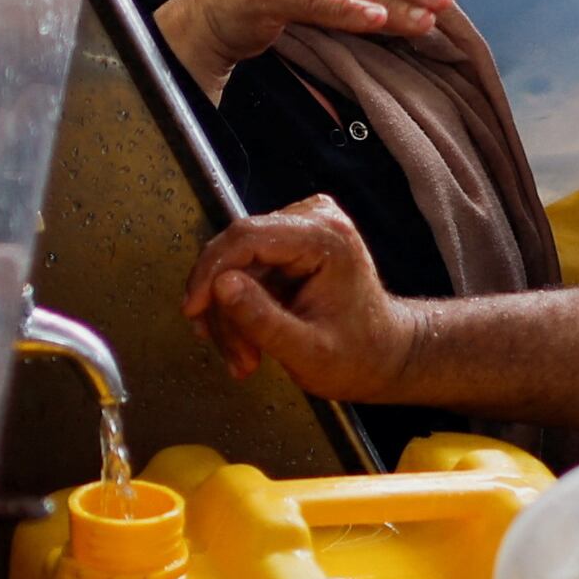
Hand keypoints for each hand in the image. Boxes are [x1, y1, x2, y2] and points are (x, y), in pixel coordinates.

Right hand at [187, 194, 410, 394]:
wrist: (385, 355)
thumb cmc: (359, 356)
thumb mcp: (308, 351)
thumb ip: (263, 320)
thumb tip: (220, 286)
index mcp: (326, 238)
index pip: (247, 237)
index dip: (210, 272)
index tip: (193, 309)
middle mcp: (314, 220)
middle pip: (236, 251)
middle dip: (224, 306)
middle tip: (235, 355)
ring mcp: (302, 227)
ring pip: (235, 265)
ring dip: (231, 315)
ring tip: (246, 358)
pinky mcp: (290, 242)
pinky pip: (245, 270)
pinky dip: (240, 308)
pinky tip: (248, 341)